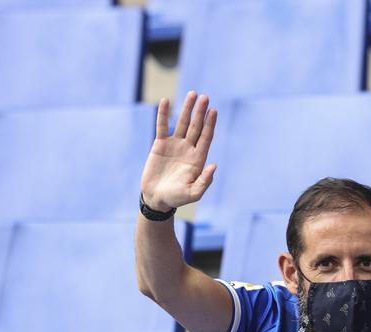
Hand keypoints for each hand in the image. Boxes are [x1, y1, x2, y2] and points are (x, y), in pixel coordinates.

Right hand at [140, 91, 217, 212]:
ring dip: (187, 109)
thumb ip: (205, 181)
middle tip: (205, 97)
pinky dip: (163, 114)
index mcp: (198, 158)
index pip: (206, 137)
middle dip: (200, 112)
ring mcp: (174, 145)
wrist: (156, 198)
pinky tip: (166, 101)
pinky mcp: (160, 144)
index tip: (213, 111)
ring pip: (182, 123)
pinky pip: (162, 126)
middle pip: (196, 126)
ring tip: (192, 94)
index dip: (210, 124)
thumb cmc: (176, 198)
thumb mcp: (193, 193)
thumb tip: (214, 165)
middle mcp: (188, 149)